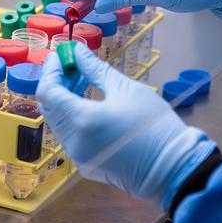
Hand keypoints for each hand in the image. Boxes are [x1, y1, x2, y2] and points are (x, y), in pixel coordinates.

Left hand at [37, 43, 215, 209]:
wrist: (173, 169)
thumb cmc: (154, 126)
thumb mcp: (127, 90)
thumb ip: (96, 70)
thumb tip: (78, 53)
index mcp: (81, 120)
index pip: (48, 92)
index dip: (51, 70)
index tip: (62, 54)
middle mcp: (73, 141)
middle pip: (50, 107)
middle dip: (58, 83)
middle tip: (74, 65)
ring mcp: (78, 157)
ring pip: (59, 122)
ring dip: (65, 99)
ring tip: (84, 81)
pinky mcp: (87, 165)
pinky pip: (71, 136)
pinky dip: (73, 116)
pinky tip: (90, 103)